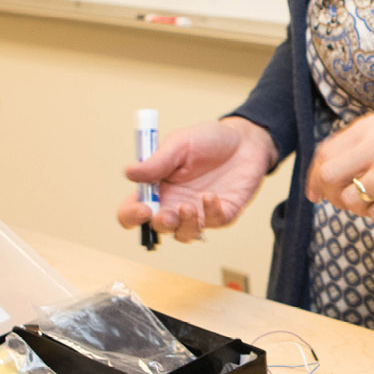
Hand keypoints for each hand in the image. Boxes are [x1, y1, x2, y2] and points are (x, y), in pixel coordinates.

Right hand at [117, 117, 275, 241]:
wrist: (245, 139)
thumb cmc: (208, 139)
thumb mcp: (180, 144)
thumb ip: (157, 162)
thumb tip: (129, 173)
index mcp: (157, 188)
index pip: (133, 211)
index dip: (131, 215)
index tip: (143, 208)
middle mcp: (174, 204)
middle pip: (156, 228)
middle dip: (160, 225)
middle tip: (167, 215)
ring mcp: (199, 212)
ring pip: (184, 234)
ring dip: (185, 225)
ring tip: (189, 206)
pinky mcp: (223, 213)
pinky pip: (213, 223)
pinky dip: (210, 212)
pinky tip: (211, 195)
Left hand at [305, 114, 373, 221]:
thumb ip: (357, 151)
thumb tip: (318, 180)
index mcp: (372, 126)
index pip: (325, 152)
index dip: (313, 177)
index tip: (314, 194)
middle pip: (329, 175)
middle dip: (331, 195)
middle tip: (346, 202)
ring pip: (350, 199)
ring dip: (360, 209)